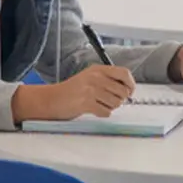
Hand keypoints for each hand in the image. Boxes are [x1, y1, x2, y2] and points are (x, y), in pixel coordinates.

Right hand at [14, 65, 135, 120]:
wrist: (52, 99)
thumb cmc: (72, 90)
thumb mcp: (90, 77)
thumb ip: (107, 79)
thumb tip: (128, 89)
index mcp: (98, 69)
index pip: (124, 73)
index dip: (130, 84)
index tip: (130, 92)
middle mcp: (95, 77)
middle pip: (122, 91)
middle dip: (120, 99)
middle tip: (109, 101)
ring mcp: (90, 90)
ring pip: (116, 103)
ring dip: (110, 107)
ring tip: (99, 105)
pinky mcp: (86, 103)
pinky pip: (106, 112)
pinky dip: (102, 113)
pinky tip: (94, 110)